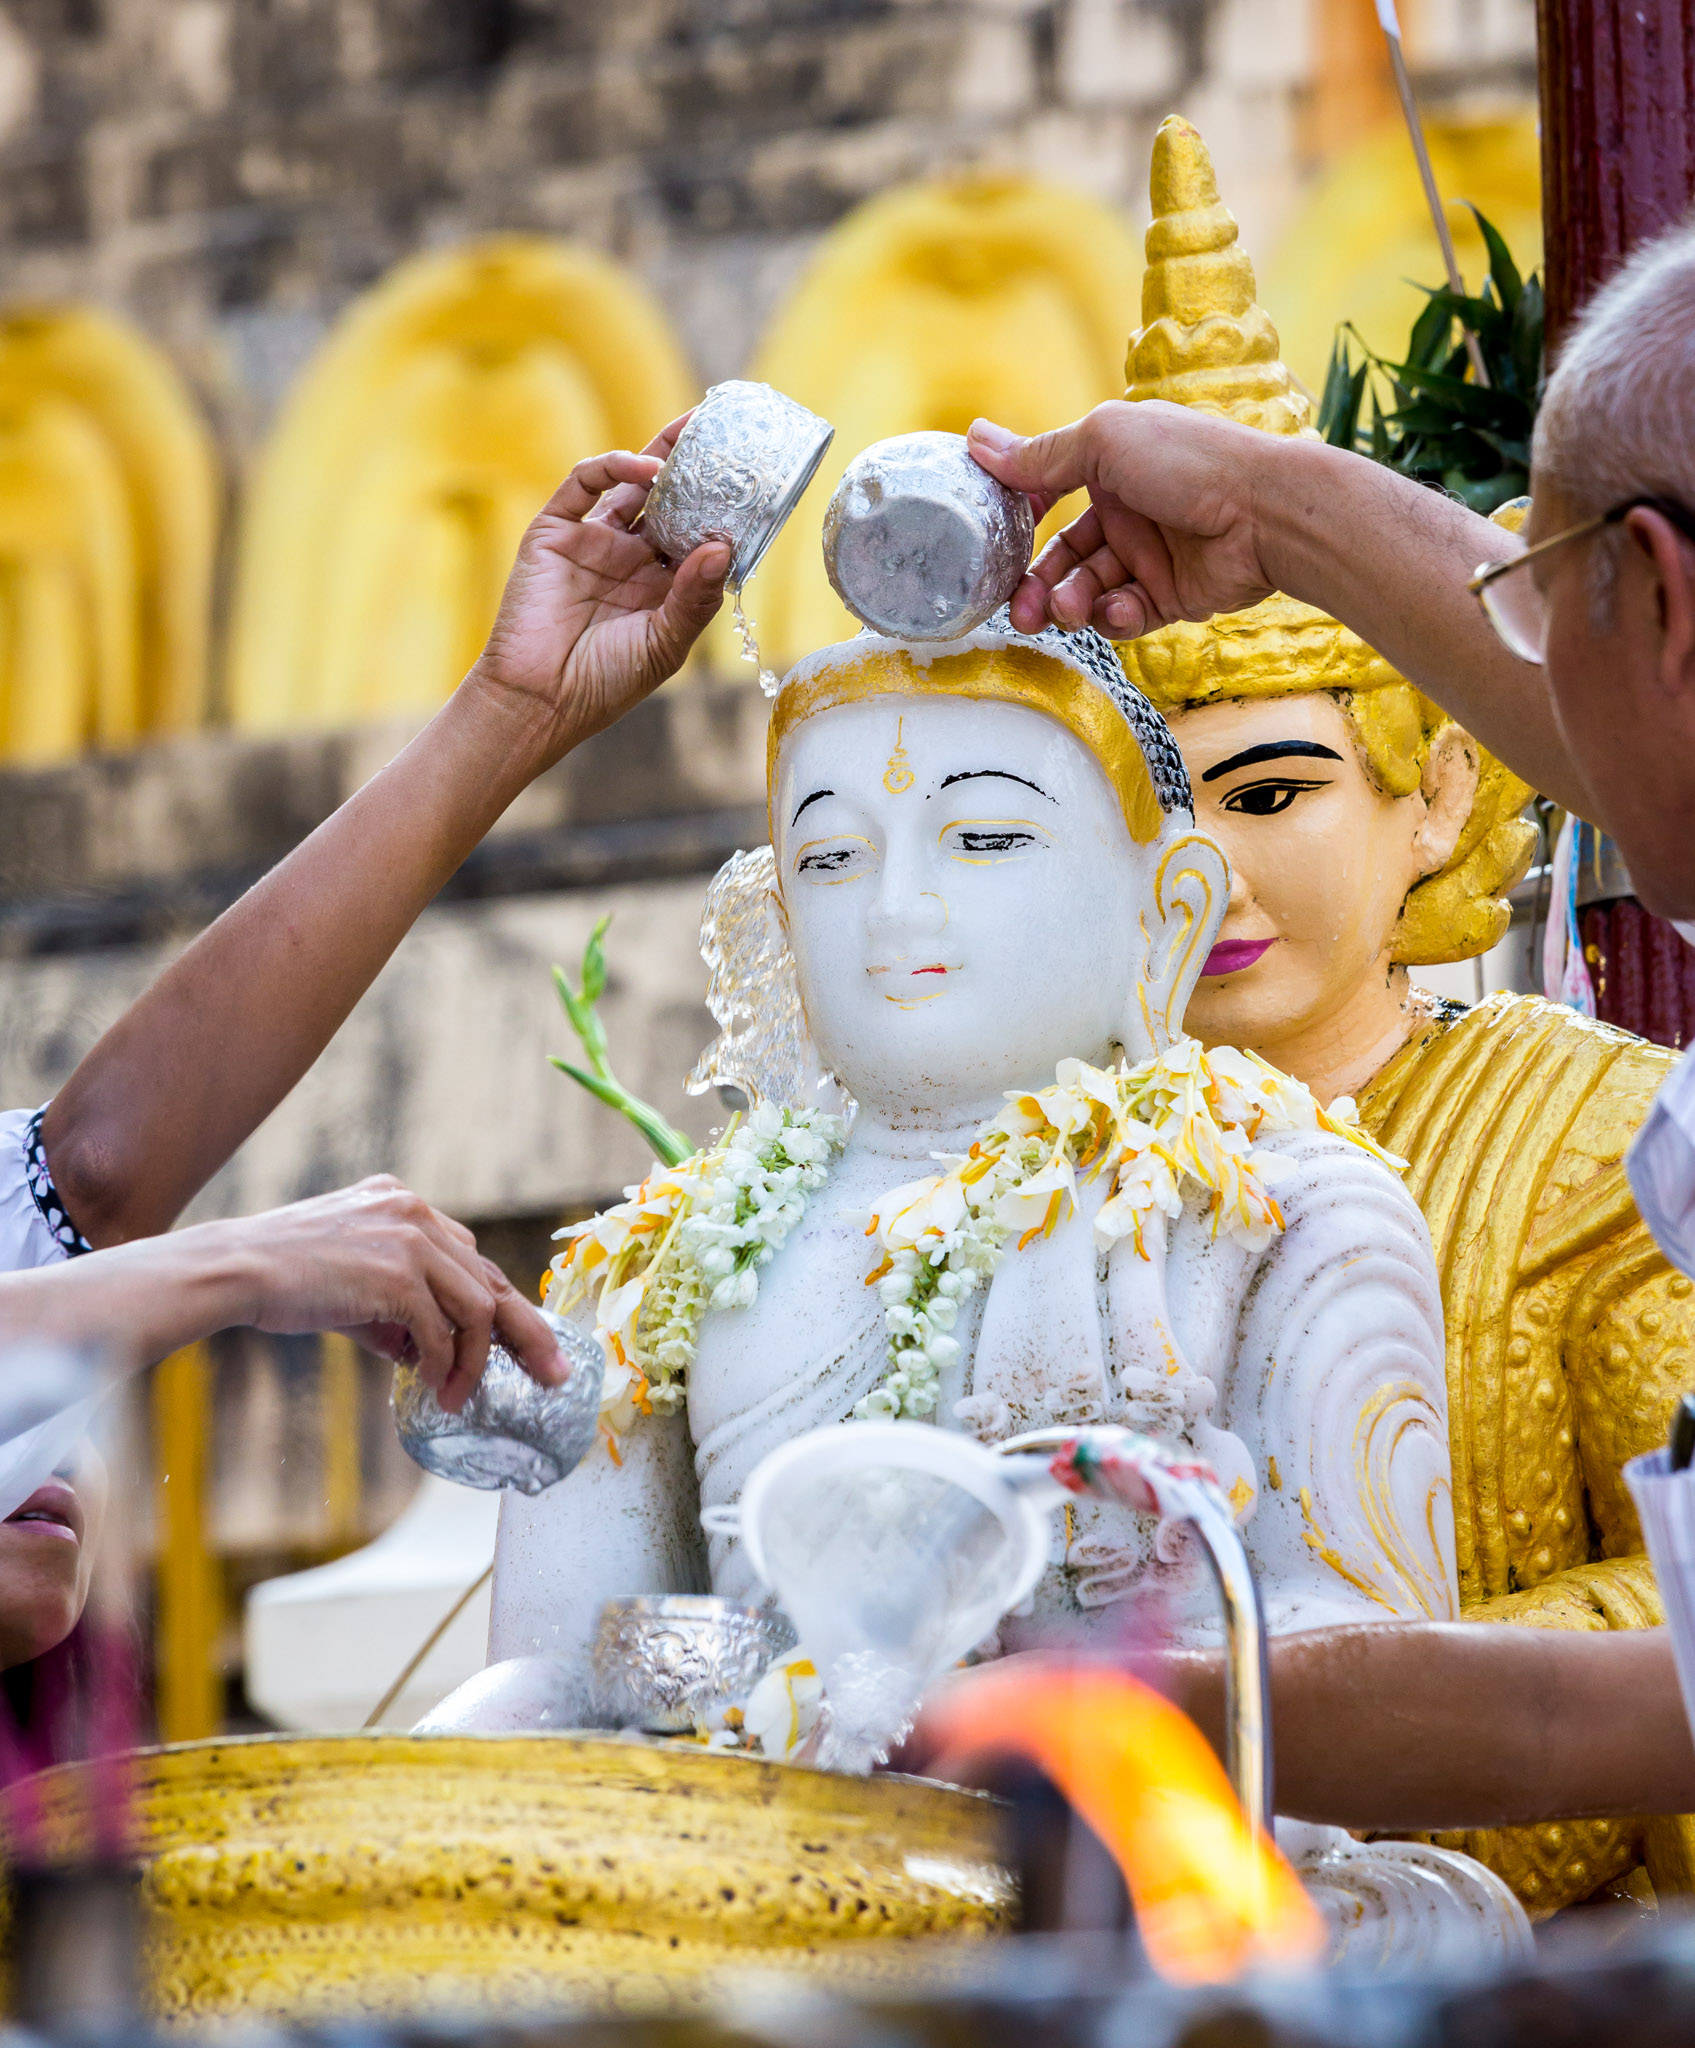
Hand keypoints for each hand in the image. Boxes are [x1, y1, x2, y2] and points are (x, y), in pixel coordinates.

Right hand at [205, 1177, 564, 1411]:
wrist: (235, 1269)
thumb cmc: (283, 1279)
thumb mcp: (353, 1280)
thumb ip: (397, 1305)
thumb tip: (430, 1352)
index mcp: (406, 1204)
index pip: (472, 1260)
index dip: (502, 1306)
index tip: (524, 1345)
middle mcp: (416, 1212)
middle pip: (493, 1279)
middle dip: (528, 1334)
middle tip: (551, 1375)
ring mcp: (410, 1239)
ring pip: (477, 1309)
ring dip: (473, 1361)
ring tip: (457, 1396)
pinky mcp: (397, 1274)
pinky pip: (441, 1330)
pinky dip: (444, 1365)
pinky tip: (435, 1387)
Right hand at [469, 413, 732, 761]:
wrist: (539, 700)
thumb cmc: (606, 683)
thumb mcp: (665, 644)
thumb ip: (694, 598)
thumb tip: (721, 546)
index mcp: (660, 586)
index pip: (696, 532)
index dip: (721, 509)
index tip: (754, 483)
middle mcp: (629, 557)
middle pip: (668, 499)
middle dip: (694, 468)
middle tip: (725, 434)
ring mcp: (592, 541)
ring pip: (629, 484)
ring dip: (660, 458)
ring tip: (692, 437)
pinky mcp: (555, 532)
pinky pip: (584, 485)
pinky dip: (613, 467)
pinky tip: (644, 468)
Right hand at [967, 403, 1290, 639]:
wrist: (1266, 513)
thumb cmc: (1189, 461)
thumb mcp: (1103, 441)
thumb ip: (1041, 455)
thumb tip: (975, 440)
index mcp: (1111, 465)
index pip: (1049, 492)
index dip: (1020, 518)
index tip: (992, 543)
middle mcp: (1128, 510)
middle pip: (1064, 555)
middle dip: (1037, 585)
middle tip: (1019, 612)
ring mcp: (1150, 556)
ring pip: (1089, 589)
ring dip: (1070, 603)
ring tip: (1067, 611)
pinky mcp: (1171, 596)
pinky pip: (1126, 614)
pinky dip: (1115, 615)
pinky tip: (1120, 607)